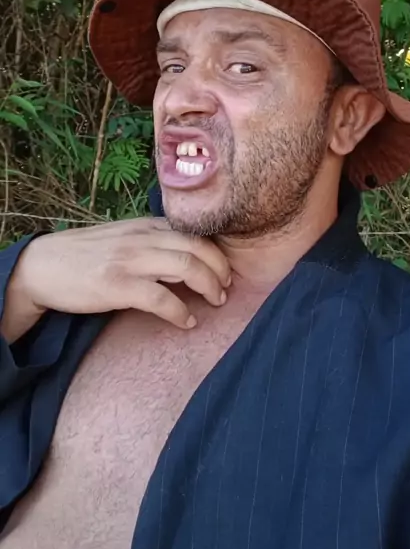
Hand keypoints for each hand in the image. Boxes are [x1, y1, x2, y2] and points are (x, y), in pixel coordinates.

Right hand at [1, 218, 230, 342]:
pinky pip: (161, 299)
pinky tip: (187, 322)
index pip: (194, 233)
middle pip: (198, 248)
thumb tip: (186, 259)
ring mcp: (129, 260)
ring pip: (186, 268)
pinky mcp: (117, 285)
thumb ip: (152, 241)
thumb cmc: (85, 255)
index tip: (225, 270)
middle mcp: (141, 238)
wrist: (43, 266)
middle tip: (227, 289)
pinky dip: (180, 312)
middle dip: (220, 270)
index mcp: (145, 225)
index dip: (217, 253)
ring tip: (216, 302)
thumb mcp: (123, 237)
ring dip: (209, 287)